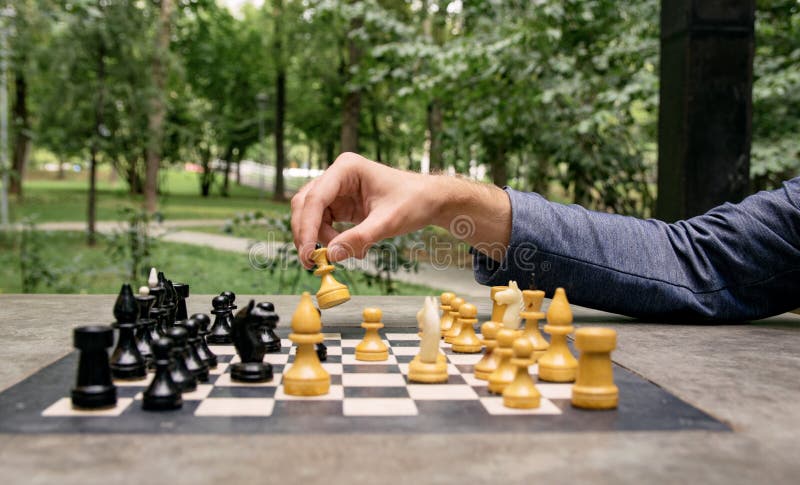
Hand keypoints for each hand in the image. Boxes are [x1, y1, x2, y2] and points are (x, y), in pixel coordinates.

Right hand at [291, 153, 438, 266]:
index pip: (315, 198)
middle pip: (305, 205)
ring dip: (322, 239)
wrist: (429, 200)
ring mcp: (337, 190)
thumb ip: (359, 238)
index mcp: (346, 168)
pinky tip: (351, 249)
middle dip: (307, 234)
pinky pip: (324, 223)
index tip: (308, 253)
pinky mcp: (341, 204)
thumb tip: (331, 255)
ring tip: (348, 253)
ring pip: (311, 216)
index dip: (307, 227)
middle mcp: (338, 175)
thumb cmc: (413, 201)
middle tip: (312, 261)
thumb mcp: (387, 222)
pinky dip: (332, 240)